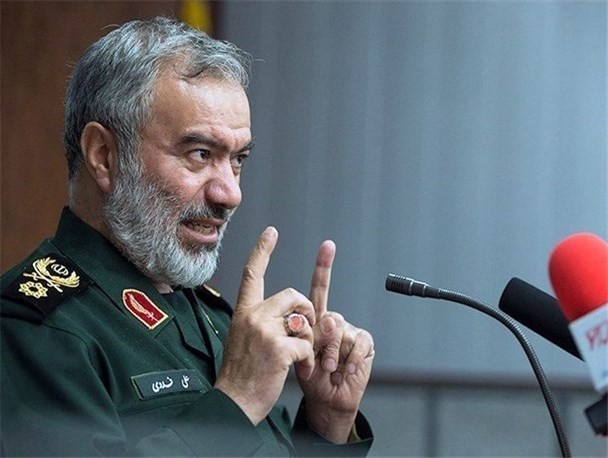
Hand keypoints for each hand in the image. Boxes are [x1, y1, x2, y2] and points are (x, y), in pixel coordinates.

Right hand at [214, 227, 315, 424]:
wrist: (234, 404)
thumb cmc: (242, 375)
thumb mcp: (243, 340)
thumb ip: (262, 321)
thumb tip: (290, 315)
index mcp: (243, 313)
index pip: (252, 274)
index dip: (262, 251)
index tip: (271, 232)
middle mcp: (252, 317)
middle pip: (293, 294)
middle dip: (307, 311)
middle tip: (306, 332)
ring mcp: (264, 331)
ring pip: (304, 320)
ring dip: (308, 340)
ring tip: (299, 358)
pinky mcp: (278, 348)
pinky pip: (307, 344)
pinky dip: (309, 360)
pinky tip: (300, 370)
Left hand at [297, 241, 374, 442]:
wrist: (327, 400)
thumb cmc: (311, 377)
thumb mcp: (301, 354)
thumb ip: (310, 333)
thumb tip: (330, 318)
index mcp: (313, 319)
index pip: (316, 289)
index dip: (323, 266)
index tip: (328, 245)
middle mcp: (332, 320)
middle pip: (327, 313)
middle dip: (321, 339)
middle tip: (318, 361)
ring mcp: (349, 330)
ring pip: (339, 329)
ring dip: (332, 353)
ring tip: (328, 369)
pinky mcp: (364, 342)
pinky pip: (357, 342)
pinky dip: (350, 359)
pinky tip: (346, 369)